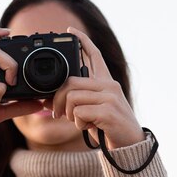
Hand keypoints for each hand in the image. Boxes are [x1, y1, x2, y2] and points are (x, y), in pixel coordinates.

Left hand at [52, 26, 145, 149]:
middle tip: (56, 114)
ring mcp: (110, 97)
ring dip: (68, 114)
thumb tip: (47, 101)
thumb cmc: (109, 128)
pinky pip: (79, 113)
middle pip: (71, 82)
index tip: (70, 30)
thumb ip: (74, 103)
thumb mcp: (90, 112)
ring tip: (79, 122)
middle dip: (57, 100)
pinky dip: (78, 123)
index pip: (94, 55)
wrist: (130, 145)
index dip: (82, 41)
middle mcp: (109, 85)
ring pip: (73, 98)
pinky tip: (88, 127)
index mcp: (106, 82)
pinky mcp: (108, 112)